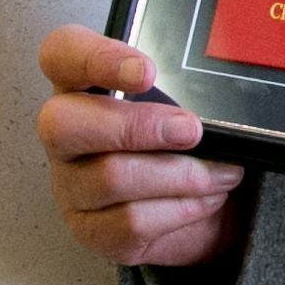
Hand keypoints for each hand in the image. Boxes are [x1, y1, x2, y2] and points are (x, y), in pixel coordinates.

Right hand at [36, 26, 249, 267]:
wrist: (204, 204)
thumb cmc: (187, 141)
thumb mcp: (189, 102)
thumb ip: (191, 87)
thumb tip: (222, 99)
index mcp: (83, 87)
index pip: (61, 55)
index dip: (94, 59)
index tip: (147, 72)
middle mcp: (65, 136)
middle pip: (61, 124)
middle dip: (137, 127)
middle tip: (192, 130)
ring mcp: (71, 186)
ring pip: (109, 178)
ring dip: (180, 174)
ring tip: (223, 172)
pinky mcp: (92, 230)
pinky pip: (130, 222)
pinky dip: (181, 209)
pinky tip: (206, 199)